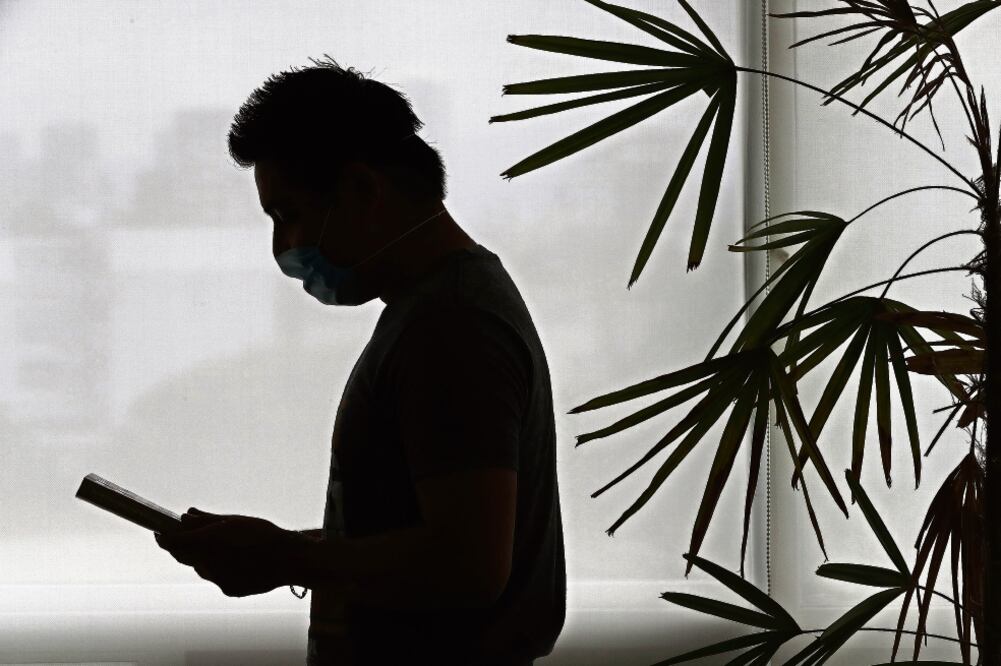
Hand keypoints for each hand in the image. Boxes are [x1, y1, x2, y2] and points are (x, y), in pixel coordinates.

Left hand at [155, 507, 292, 597]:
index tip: (159, 532)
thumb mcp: (236, 521)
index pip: (175, 542)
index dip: (164, 538)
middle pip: (185, 557)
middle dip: (182, 547)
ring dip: (202, 557)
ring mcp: (219, 579)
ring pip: (201, 568)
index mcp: (212, 541)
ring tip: (223, 547)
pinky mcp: (228, 590)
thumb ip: (208, 519)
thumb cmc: (265, 535)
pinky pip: (216, 577)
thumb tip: (186, 515)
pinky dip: (218, 568)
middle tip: (184, 536)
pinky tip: (236, 560)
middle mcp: (211, 563)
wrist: (289, 560)